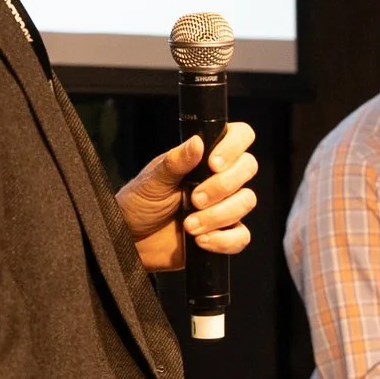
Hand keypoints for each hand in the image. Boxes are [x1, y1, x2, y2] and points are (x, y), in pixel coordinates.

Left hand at [120, 124, 258, 273]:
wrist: (131, 241)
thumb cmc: (138, 205)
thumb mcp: (152, 181)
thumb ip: (175, 162)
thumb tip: (197, 142)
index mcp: (204, 158)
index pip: (238, 136)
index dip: (234, 147)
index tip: (213, 163)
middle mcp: (218, 178)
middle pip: (248, 167)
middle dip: (223, 185)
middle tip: (195, 198)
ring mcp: (224, 205)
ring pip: (246, 201)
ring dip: (218, 215)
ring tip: (189, 225)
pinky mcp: (223, 234)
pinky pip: (241, 236)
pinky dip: (223, 240)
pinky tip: (200, 240)